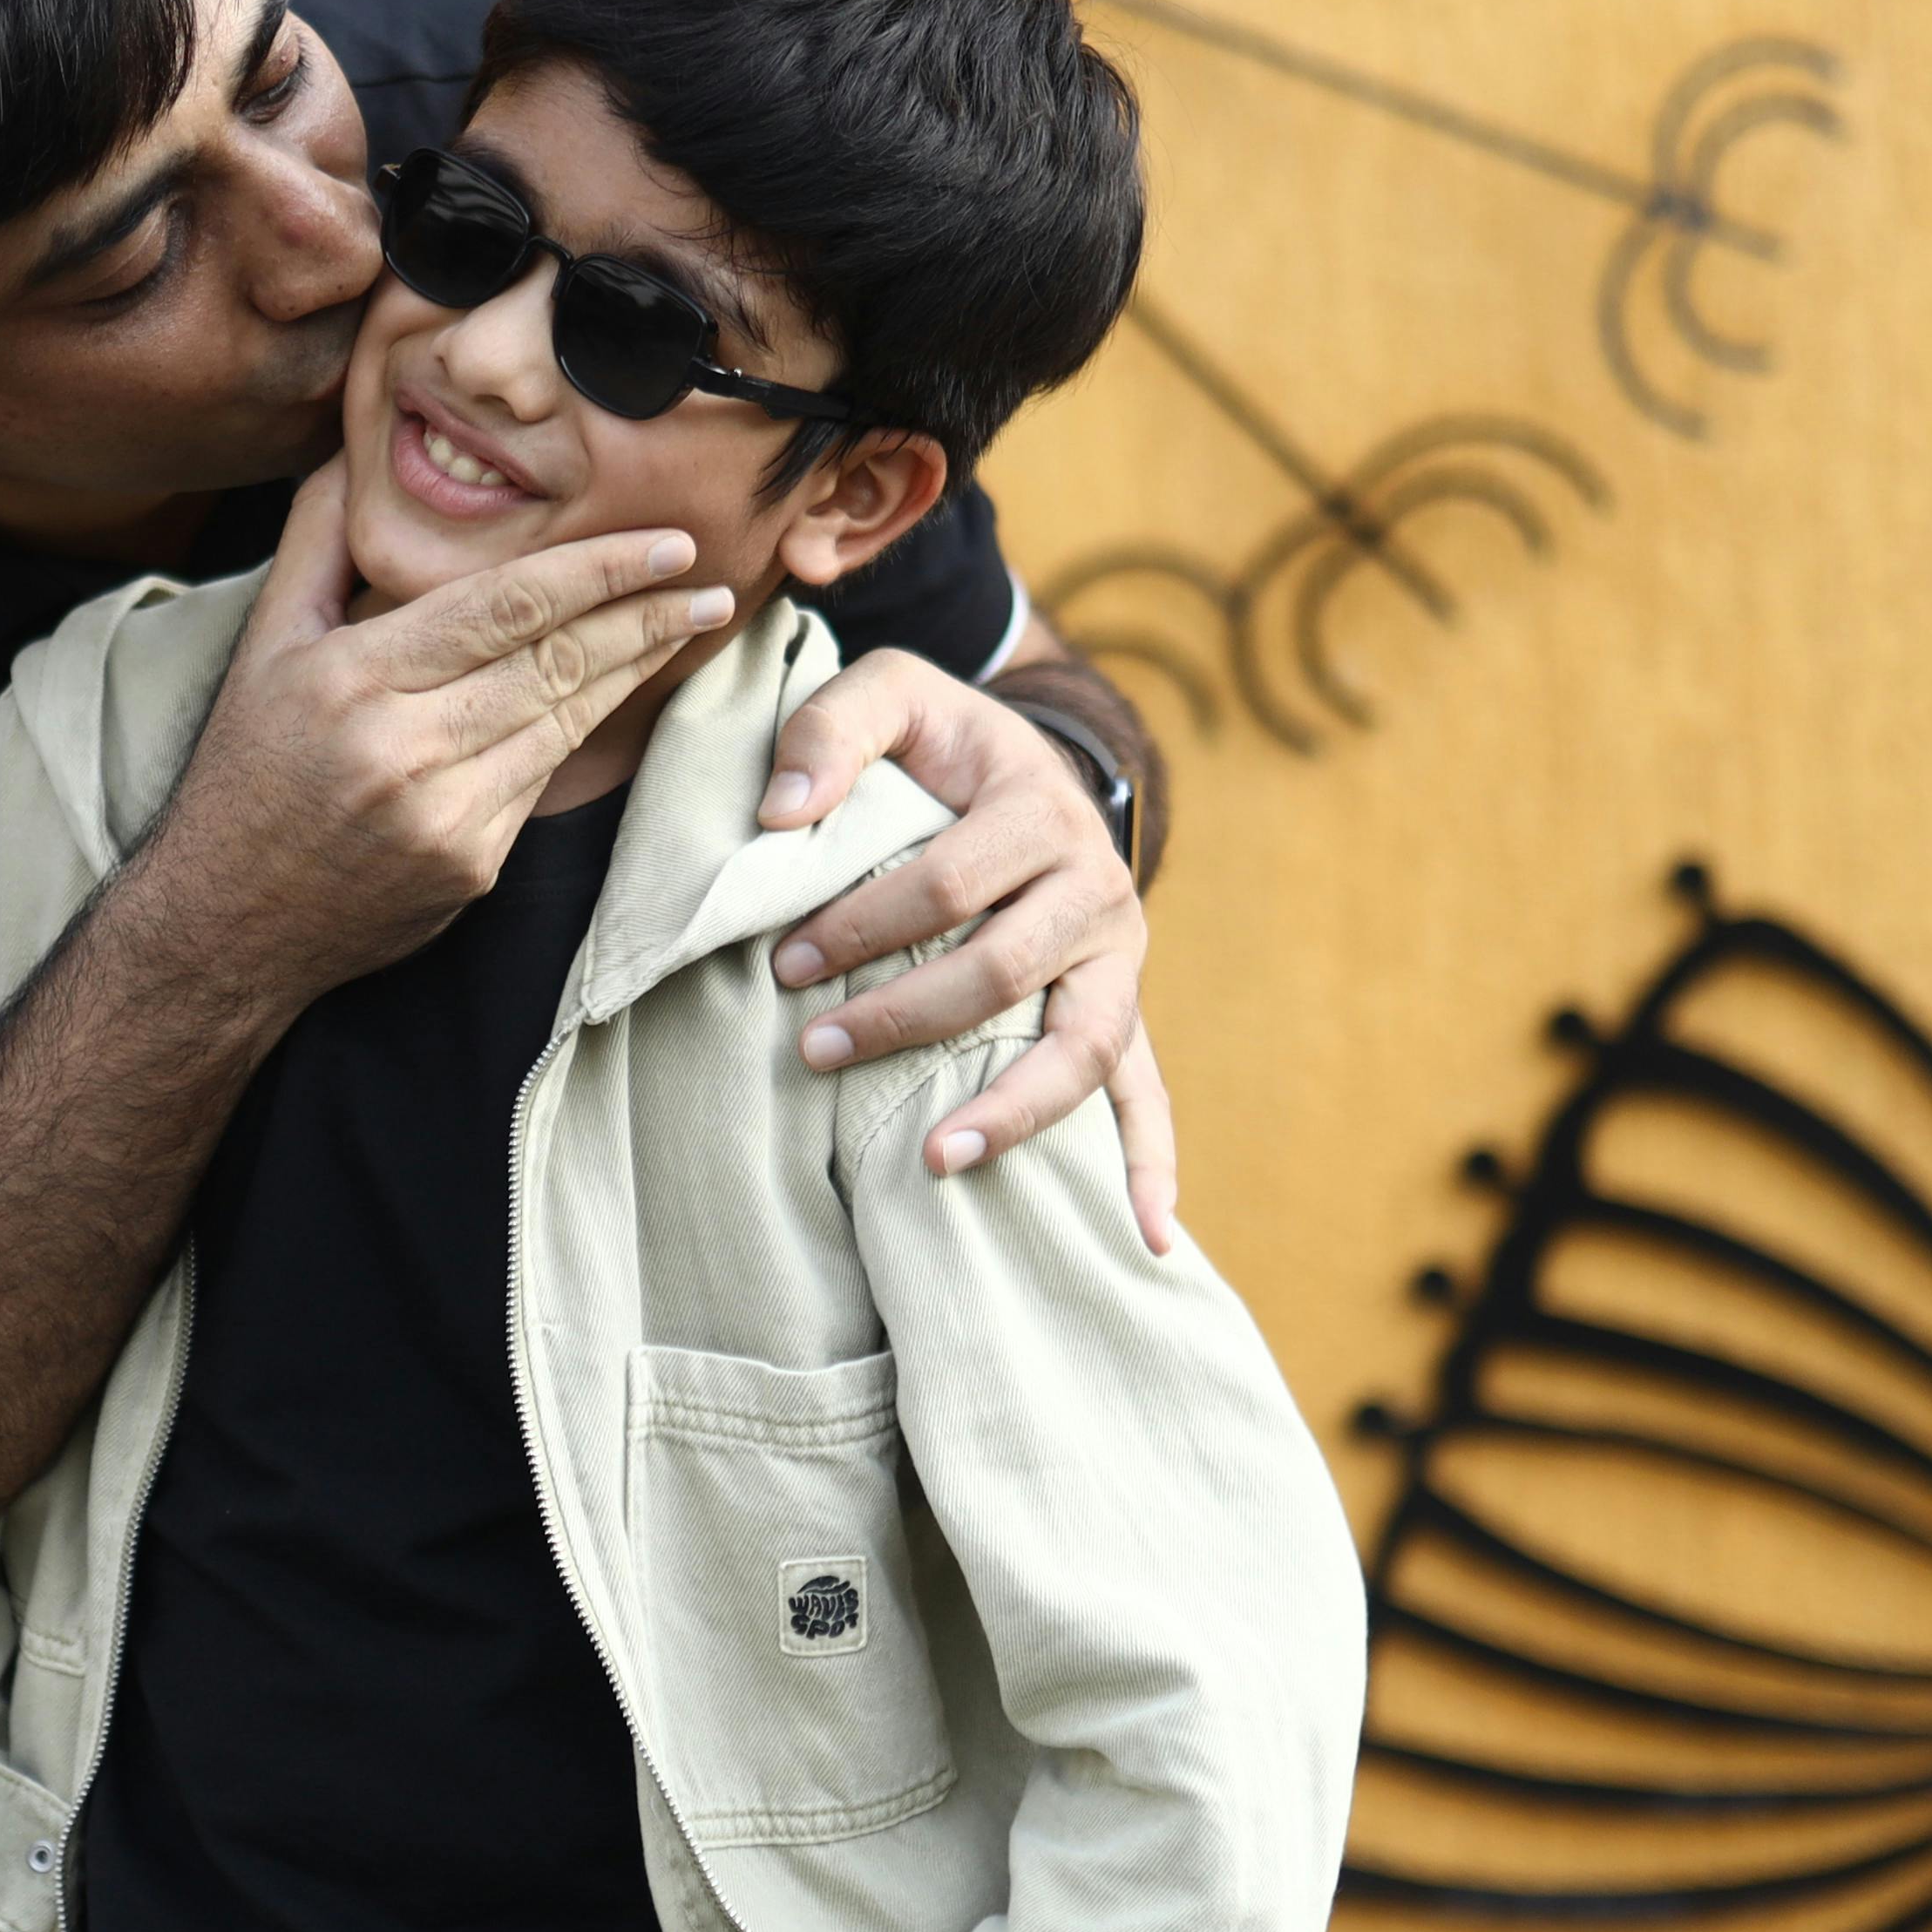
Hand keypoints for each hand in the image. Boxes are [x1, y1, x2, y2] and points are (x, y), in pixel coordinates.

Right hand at [132, 469, 735, 1008]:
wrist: (226, 922)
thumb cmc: (247, 769)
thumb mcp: (262, 644)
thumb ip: (316, 543)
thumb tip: (356, 453)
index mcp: (351, 679)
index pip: (503, 606)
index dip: (596, 569)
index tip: (664, 544)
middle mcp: (402, 748)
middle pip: (554, 661)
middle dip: (644, 615)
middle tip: (707, 580)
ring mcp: (444, 816)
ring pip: (565, 718)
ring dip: (636, 667)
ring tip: (689, 623)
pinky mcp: (471, 865)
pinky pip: (544, 777)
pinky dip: (584, 726)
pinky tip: (620, 689)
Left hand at [757, 655, 1177, 1250]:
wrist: (1027, 764)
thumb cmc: (942, 743)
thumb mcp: (891, 695)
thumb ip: (831, 730)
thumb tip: (779, 815)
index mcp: (1040, 810)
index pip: (945, 885)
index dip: (861, 926)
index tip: (784, 963)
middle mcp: (1097, 886)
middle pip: (1002, 971)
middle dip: (904, 1019)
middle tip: (815, 1051)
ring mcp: (1118, 959)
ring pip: (1081, 1047)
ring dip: (1013, 1112)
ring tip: (936, 1162)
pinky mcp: (1122, 1009)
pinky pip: (1149, 1093)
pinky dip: (1152, 1166)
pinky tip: (1145, 1236)